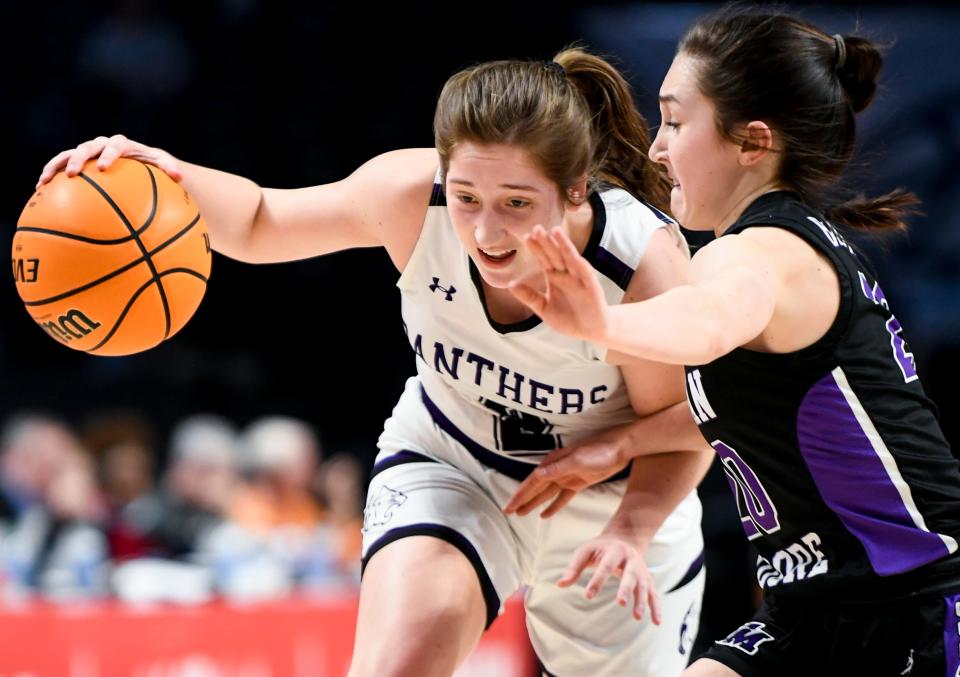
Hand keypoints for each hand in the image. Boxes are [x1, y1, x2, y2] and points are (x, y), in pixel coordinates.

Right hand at [36, 134, 182, 188]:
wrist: (138, 162)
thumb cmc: (152, 165)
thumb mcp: (163, 165)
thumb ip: (170, 168)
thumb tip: (180, 177)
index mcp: (122, 145)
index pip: (115, 146)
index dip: (108, 154)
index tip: (103, 167)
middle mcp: (101, 145)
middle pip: (86, 148)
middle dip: (77, 159)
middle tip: (72, 173)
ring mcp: (87, 153)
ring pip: (67, 155)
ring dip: (55, 166)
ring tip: (44, 181)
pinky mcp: (78, 163)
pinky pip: (61, 168)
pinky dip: (50, 177)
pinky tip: (39, 192)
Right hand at [503, 434, 628, 516]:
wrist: (620, 448)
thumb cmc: (599, 451)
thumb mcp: (578, 460)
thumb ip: (558, 469)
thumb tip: (537, 475)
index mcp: (554, 462)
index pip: (532, 481)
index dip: (520, 494)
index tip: (508, 506)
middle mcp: (557, 469)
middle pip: (535, 488)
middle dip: (522, 500)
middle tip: (508, 512)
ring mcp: (567, 476)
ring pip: (546, 494)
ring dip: (533, 503)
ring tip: (521, 514)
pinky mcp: (578, 483)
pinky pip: (561, 497)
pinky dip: (553, 506)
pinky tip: (545, 515)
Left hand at [509, 225, 611, 342]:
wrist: (591, 331)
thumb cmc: (568, 318)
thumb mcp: (544, 308)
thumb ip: (529, 297)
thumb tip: (510, 285)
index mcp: (554, 277)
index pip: (543, 259)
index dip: (536, 248)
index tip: (526, 236)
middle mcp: (566, 274)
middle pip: (555, 255)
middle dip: (546, 242)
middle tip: (536, 228)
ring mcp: (579, 278)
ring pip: (570, 259)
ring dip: (564, 245)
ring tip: (555, 231)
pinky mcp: (591, 286)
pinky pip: (585, 273)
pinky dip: (579, 264)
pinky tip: (573, 255)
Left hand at [558, 532, 660, 622]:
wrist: (624, 538)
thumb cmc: (600, 548)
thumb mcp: (585, 551)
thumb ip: (574, 568)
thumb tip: (560, 585)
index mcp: (614, 550)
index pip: (605, 566)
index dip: (597, 580)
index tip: (588, 596)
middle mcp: (631, 559)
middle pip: (630, 574)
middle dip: (626, 588)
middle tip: (620, 603)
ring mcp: (641, 569)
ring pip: (643, 585)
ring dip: (641, 601)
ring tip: (636, 617)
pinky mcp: (647, 579)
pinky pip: (653, 593)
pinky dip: (656, 607)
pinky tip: (656, 622)